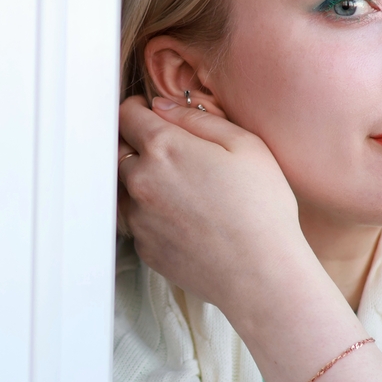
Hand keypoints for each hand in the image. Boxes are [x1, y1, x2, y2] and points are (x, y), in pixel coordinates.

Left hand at [117, 94, 309, 316]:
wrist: (260, 273)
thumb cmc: (261, 208)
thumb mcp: (244, 144)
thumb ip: (197, 118)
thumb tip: (164, 108)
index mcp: (163, 149)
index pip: (127, 115)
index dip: (138, 109)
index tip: (149, 113)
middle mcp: (141, 182)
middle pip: (120, 151)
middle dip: (136, 144)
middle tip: (166, 149)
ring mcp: (139, 218)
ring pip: (124, 188)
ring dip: (139, 180)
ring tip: (176, 186)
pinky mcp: (144, 247)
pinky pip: (136, 220)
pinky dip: (149, 213)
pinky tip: (181, 216)